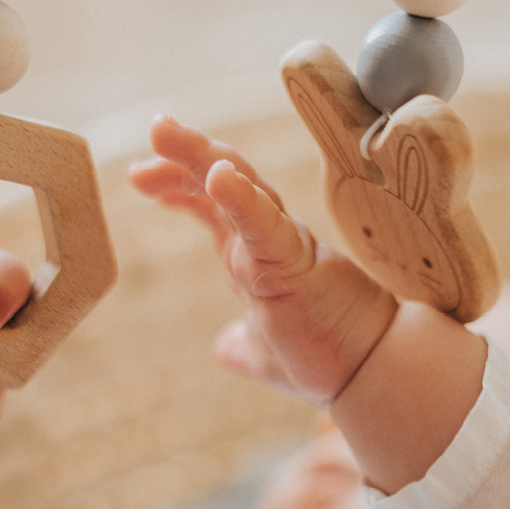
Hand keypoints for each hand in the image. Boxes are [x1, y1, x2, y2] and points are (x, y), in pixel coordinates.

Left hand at [130, 116, 397, 405]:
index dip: (178, 183)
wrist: (369, 377)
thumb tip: (223, 348)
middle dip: (182, 153)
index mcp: (256, 255)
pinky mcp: (297, 264)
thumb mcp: (264, 353)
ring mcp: (283, 246)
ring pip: (239, 187)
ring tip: (163, 132)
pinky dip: (240, 198)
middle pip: (222, 179)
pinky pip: (263, 225)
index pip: (213, 204)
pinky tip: (218, 176)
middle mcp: (268, 240)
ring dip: (200, 157)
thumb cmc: (326, 358)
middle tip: (153, 130)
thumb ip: (241, 345)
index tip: (140, 176)